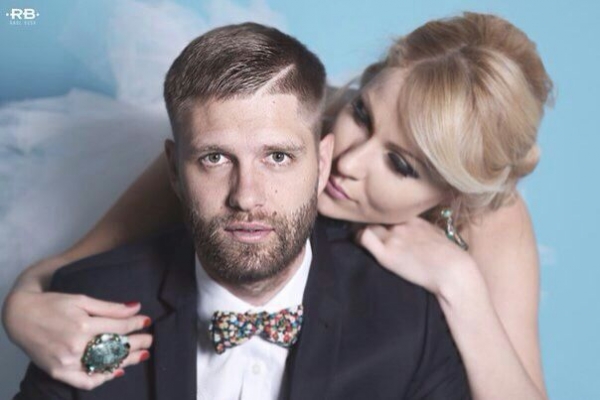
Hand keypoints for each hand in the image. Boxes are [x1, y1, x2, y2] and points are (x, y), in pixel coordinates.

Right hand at [3, 290, 152, 389]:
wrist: (20, 316)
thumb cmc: (53, 304)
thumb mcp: (82, 300)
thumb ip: (109, 307)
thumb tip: (135, 307)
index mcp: (83, 325)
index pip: (118, 326)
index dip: (135, 323)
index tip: (147, 321)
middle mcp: (76, 345)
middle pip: (115, 348)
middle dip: (136, 343)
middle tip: (150, 340)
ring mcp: (67, 362)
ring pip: (104, 365)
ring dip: (126, 361)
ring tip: (141, 355)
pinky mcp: (59, 372)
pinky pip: (85, 381)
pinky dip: (102, 378)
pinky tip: (117, 372)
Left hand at [356, 217, 476, 296]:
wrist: (454, 271)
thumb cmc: (452, 259)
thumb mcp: (438, 236)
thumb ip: (425, 232)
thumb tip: (420, 235)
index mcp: (415, 221)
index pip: (391, 214)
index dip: (384, 221)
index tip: (381, 228)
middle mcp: (402, 226)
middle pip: (378, 220)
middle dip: (373, 225)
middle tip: (368, 234)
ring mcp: (394, 238)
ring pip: (369, 227)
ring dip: (364, 232)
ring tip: (360, 239)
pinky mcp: (387, 254)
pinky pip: (364, 238)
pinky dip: (358, 239)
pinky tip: (358, 244)